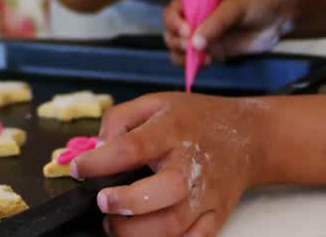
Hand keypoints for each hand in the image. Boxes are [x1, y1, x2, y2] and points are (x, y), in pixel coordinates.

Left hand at [72, 93, 266, 236]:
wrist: (248, 136)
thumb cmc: (196, 120)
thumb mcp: (155, 102)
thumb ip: (120, 119)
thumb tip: (98, 147)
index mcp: (172, 131)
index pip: (132, 148)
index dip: (99, 162)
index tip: (78, 169)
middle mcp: (190, 165)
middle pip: (163, 191)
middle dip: (127, 202)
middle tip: (103, 201)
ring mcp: (206, 194)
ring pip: (174, 224)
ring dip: (137, 231)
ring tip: (114, 224)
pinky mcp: (216, 215)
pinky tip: (148, 236)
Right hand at [164, 0, 293, 64]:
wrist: (282, 15)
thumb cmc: (259, 0)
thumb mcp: (236, 5)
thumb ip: (216, 23)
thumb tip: (194, 44)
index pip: (172, 11)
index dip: (174, 22)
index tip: (186, 31)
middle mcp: (197, 17)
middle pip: (171, 32)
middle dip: (175, 40)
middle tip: (190, 44)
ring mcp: (205, 35)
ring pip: (179, 48)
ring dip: (182, 55)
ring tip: (200, 57)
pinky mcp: (215, 51)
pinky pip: (195, 61)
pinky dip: (194, 65)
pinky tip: (207, 62)